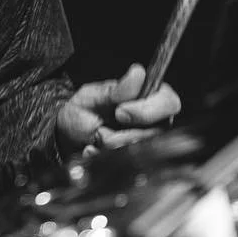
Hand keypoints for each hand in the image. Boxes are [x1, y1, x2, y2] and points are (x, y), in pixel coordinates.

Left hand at [56, 63, 180, 155]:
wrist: (68, 136)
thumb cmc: (82, 112)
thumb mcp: (93, 96)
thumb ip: (117, 89)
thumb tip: (138, 73)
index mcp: (149, 97)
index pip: (169, 103)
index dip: (148, 110)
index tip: (120, 112)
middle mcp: (154, 120)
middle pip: (158, 130)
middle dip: (125, 133)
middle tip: (103, 128)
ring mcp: (147, 140)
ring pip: (144, 148)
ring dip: (114, 144)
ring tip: (97, 136)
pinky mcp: (138, 158)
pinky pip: (131, 162)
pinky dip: (107, 156)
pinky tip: (94, 148)